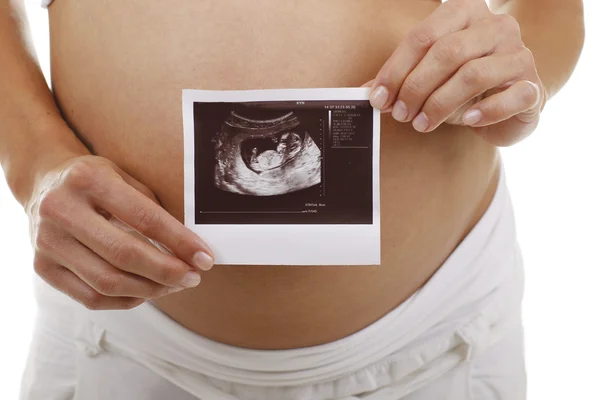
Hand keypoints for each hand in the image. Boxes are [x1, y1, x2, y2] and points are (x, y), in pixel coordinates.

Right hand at [26, 155, 213, 309]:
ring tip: (174, 285)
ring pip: (107, 282)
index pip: (144, 218)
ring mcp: (47, 242)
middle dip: (167, 272)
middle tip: (193, 278)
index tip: (204, 258)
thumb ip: (152, 209)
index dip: (180, 242)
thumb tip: (189, 248)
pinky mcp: (43, 267)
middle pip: (124, 255)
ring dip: (150, 290)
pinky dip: (126, 300)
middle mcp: (61, 210)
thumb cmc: (96, 181)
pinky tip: (147, 292)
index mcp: (88, 180)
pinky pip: (90, 298)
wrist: (44, 183)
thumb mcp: (124, 178)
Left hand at [365, 0, 546, 145]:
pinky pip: (510, 97)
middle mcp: (495, 26)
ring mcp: (518, 53)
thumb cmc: (463, 87)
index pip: (422, 36)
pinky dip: (484, 112)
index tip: (378, 98)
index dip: (395, 70)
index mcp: (464, 13)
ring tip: (422, 124)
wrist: (509, 101)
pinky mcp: (534, 85)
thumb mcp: (428, 78)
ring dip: (440, 104)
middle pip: (446, 53)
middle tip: (400, 114)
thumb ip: (399, 80)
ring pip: (473, 74)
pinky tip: (467, 122)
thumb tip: (364, 92)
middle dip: (415, 88)